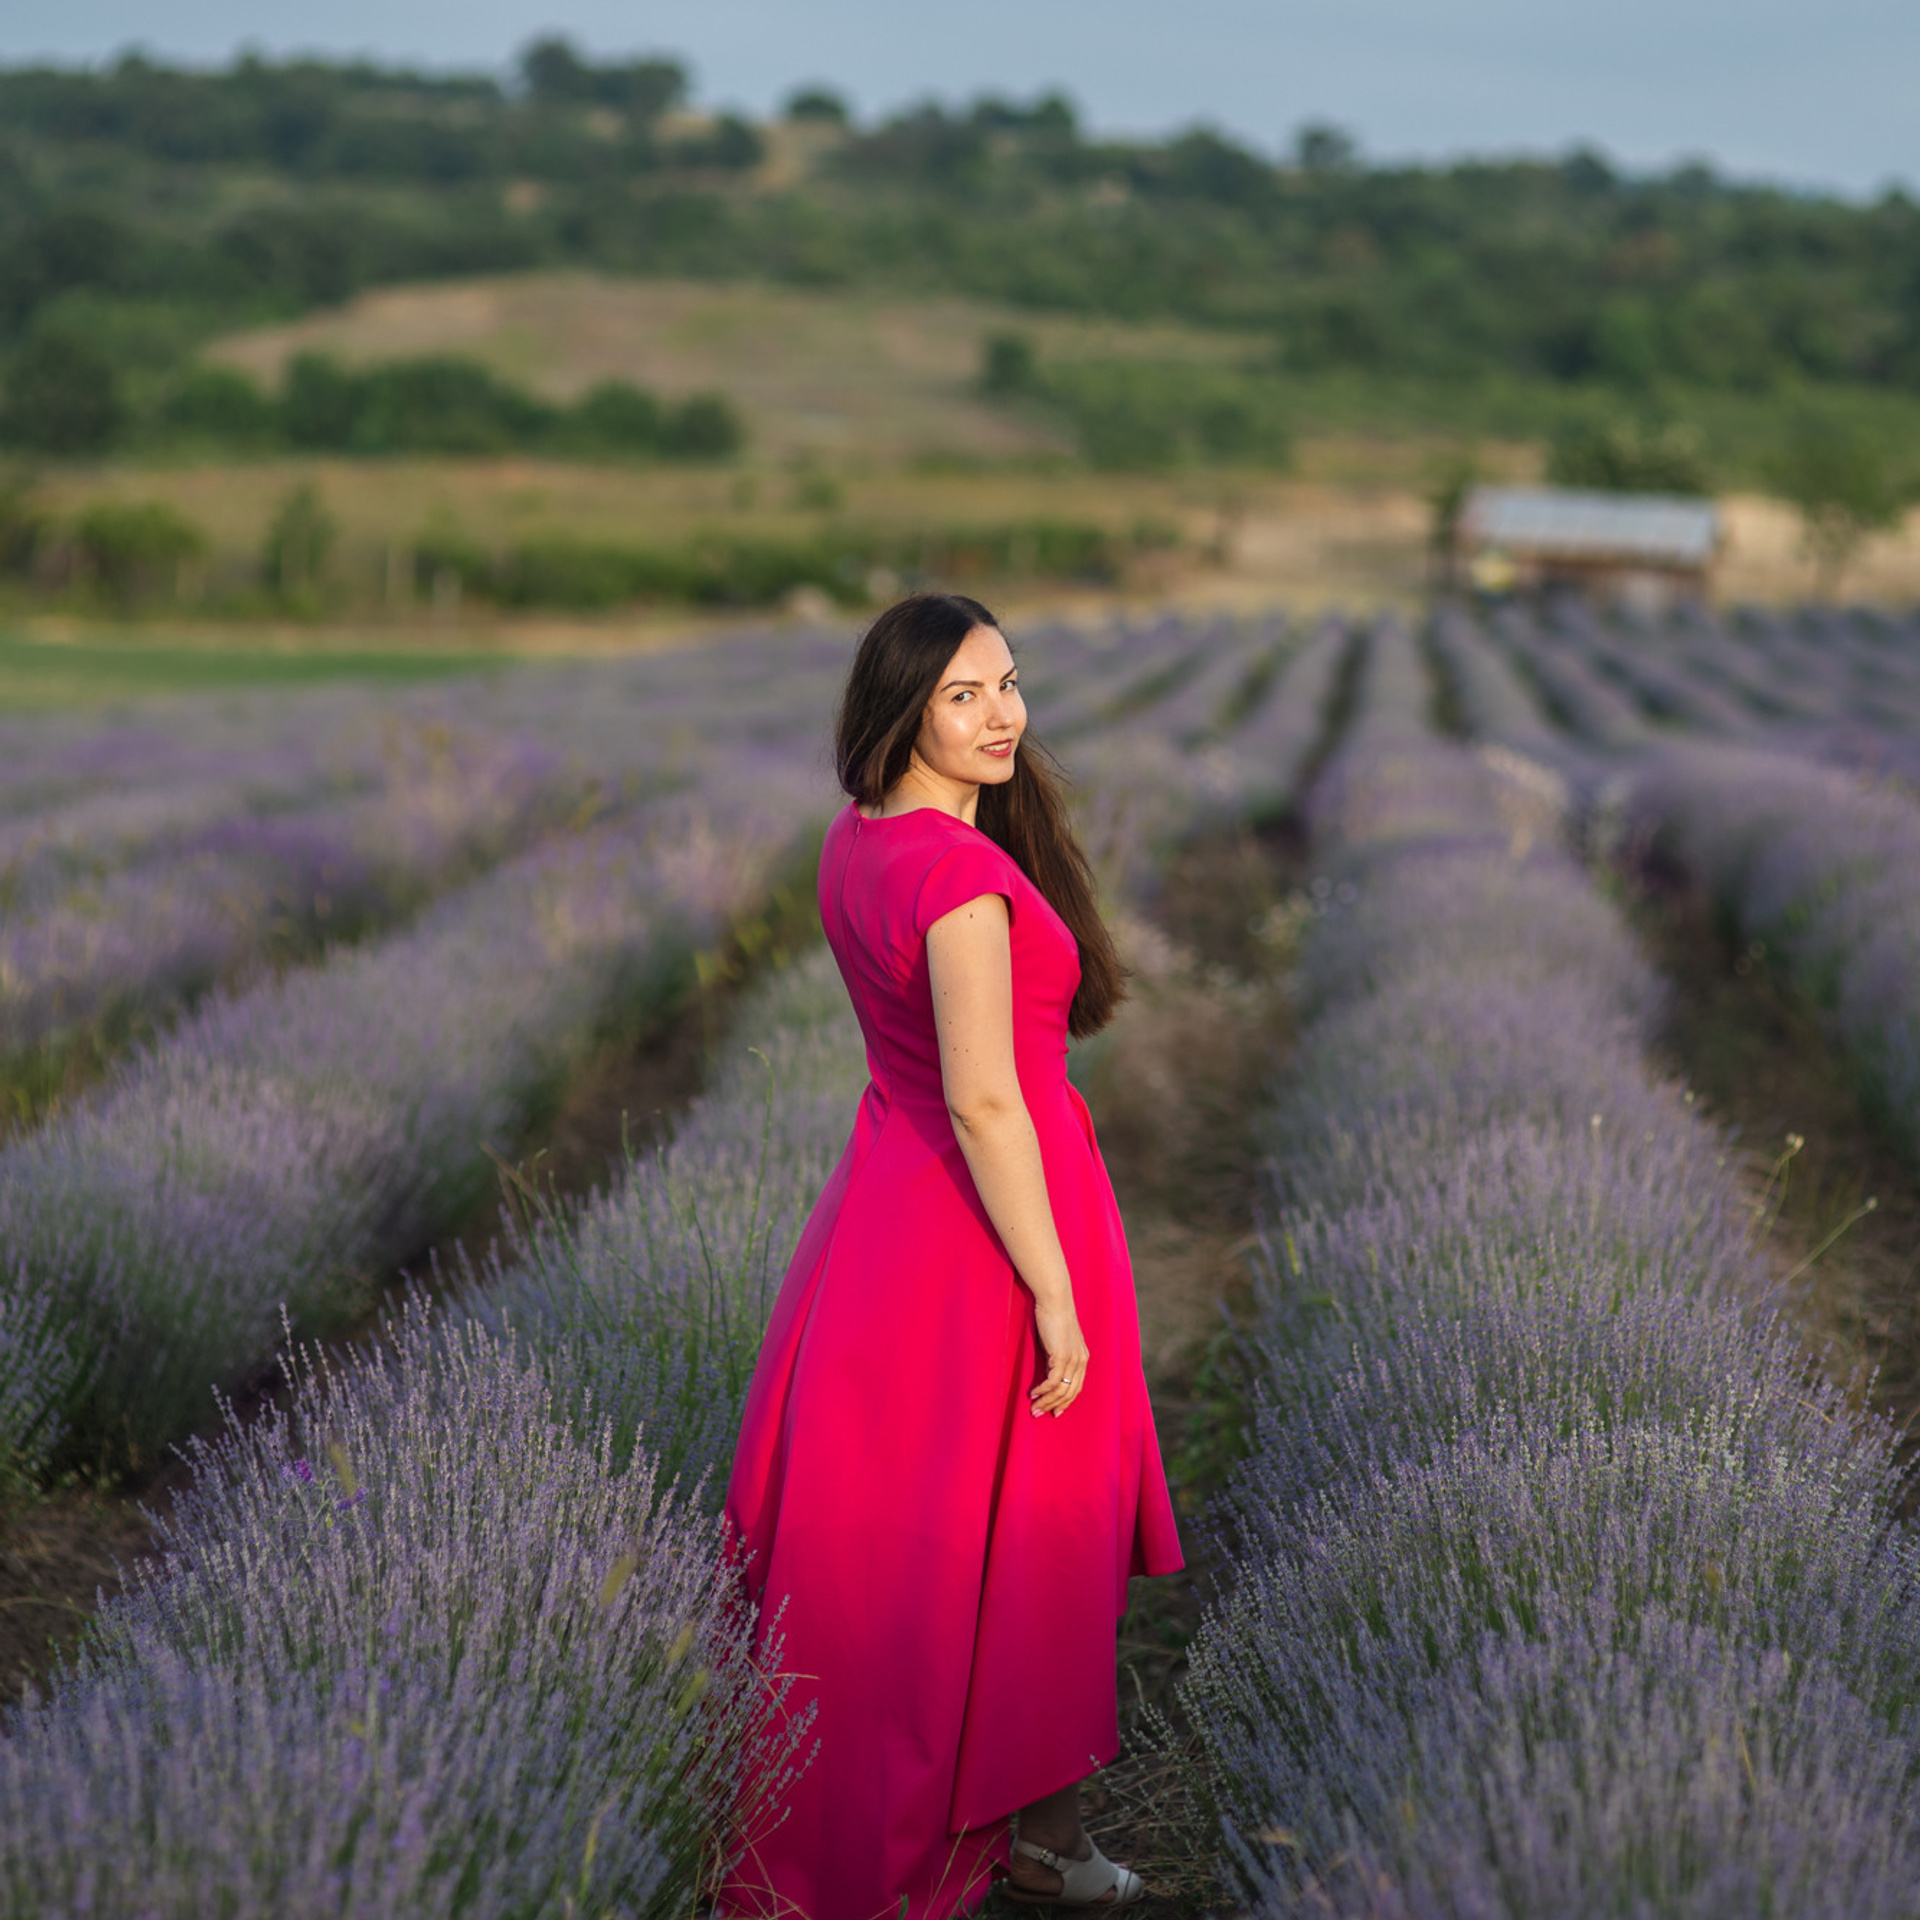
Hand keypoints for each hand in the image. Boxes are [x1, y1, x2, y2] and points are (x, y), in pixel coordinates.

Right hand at [1030, 1293, 1088, 1417]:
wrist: (1054, 1300)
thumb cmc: (1053, 1317)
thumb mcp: (1058, 1340)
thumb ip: (1057, 1355)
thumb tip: (1047, 1370)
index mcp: (1082, 1358)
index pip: (1076, 1388)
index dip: (1065, 1402)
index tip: (1053, 1412)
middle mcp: (1080, 1361)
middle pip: (1070, 1393)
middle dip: (1053, 1406)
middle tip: (1037, 1413)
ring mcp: (1072, 1359)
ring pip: (1061, 1391)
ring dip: (1046, 1402)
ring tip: (1033, 1408)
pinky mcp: (1061, 1356)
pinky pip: (1052, 1381)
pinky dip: (1042, 1390)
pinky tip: (1032, 1393)